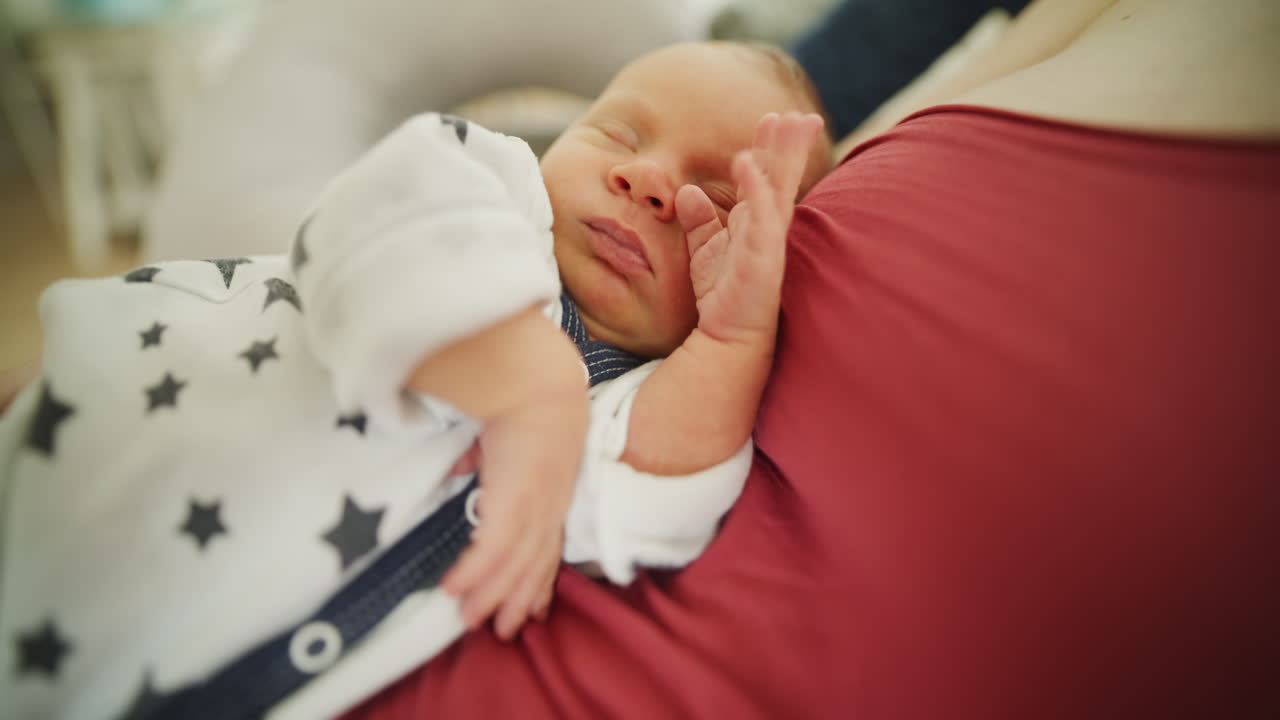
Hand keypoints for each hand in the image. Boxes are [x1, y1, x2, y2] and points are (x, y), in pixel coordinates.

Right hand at [441, 384, 585, 639]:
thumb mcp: (509, 434)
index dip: (541, 578)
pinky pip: (490, 551)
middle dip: (518, 599)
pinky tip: (452, 590)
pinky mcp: (513, 504)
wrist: (537, 381)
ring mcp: (534, 507)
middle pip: (534, 564)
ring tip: (471, 622)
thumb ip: (486, 456)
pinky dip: (473, 573)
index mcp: (554, 489)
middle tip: (503, 630)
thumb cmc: (525, 395)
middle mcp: (549, 505)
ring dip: (492, 597)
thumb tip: (461, 468)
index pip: (549, 544)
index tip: (536, 606)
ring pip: (514, 566)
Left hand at [675, 112, 824, 344]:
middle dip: (789, 143)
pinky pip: (759, 219)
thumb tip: (688, 192)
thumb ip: (699, 220)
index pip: (767, 178)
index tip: (775, 117)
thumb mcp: (705, 250)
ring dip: (781, 155)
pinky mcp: (761, 259)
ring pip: (778, 190)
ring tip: (783, 123)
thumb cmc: (721, 295)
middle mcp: (767, 228)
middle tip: (797, 112)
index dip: (771, 148)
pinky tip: (746, 165)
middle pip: (781, 177)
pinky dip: (754, 191)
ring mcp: (768, 242)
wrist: (725, 337)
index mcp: (755, 222)